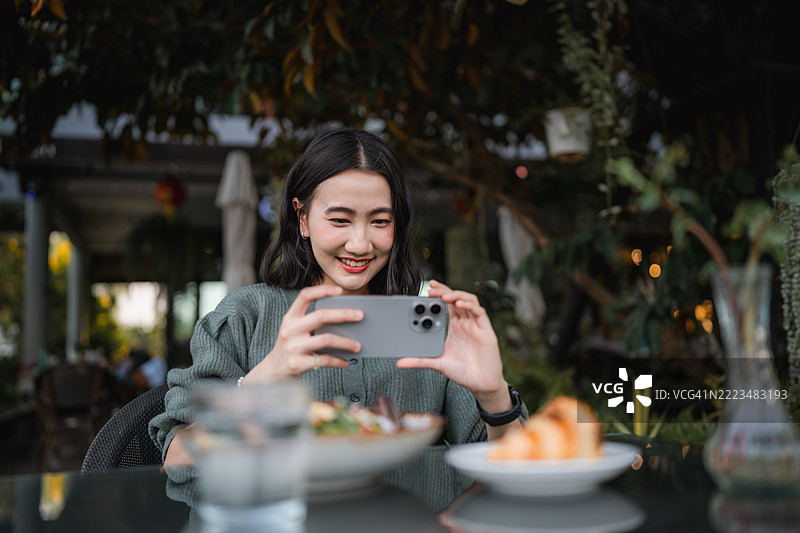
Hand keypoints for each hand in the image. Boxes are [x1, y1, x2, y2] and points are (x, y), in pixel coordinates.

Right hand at [241, 285, 360, 382]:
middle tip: (361, 315)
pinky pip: (324, 360)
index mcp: (290, 318)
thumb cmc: (291, 348)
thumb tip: (346, 320)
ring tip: (358, 345)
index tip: (340, 290)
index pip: (305, 296)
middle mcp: (290, 330)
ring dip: (345, 342)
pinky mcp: (297, 364)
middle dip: (343, 314)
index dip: (322, 290)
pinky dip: (339, 361)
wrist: (272, 372)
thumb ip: (312, 323)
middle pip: (320, 316)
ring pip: (326, 339)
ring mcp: (293, 347)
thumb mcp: (294, 331)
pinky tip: (346, 362)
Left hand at [396, 280, 506, 401]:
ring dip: (456, 295)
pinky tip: (459, 304)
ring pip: (468, 300)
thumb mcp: (437, 364)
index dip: (438, 294)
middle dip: (443, 291)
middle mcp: (465, 322)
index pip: (446, 305)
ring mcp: (475, 325)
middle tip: (431, 288)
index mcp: (454, 327)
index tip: (426, 290)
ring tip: (444, 296)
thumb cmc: (462, 372)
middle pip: (455, 298)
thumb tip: (399, 362)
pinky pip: (479, 312)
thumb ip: (420, 361)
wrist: (481, 384)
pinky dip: (469, 305)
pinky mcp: (485, 330)